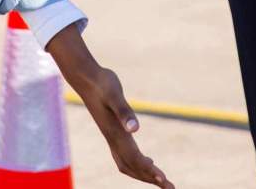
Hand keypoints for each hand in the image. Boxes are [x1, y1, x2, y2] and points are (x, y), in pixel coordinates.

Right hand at [47, 25, 173, 187]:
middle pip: (132, 167)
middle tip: (170, 188)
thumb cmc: (102, 83)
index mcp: (116, 132)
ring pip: (127, 164)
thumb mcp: (114, 94)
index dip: (150, 171)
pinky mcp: (111, 130)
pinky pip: (124, 155)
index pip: (135, 159)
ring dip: (144, 174)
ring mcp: (111, 135)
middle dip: (150, 179)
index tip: (164, 182)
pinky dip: (137, 163)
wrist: (86, 77)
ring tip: (160, 181)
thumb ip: (124, 111)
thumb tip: (135, 129)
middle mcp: (113, 138)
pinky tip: (147, 160)